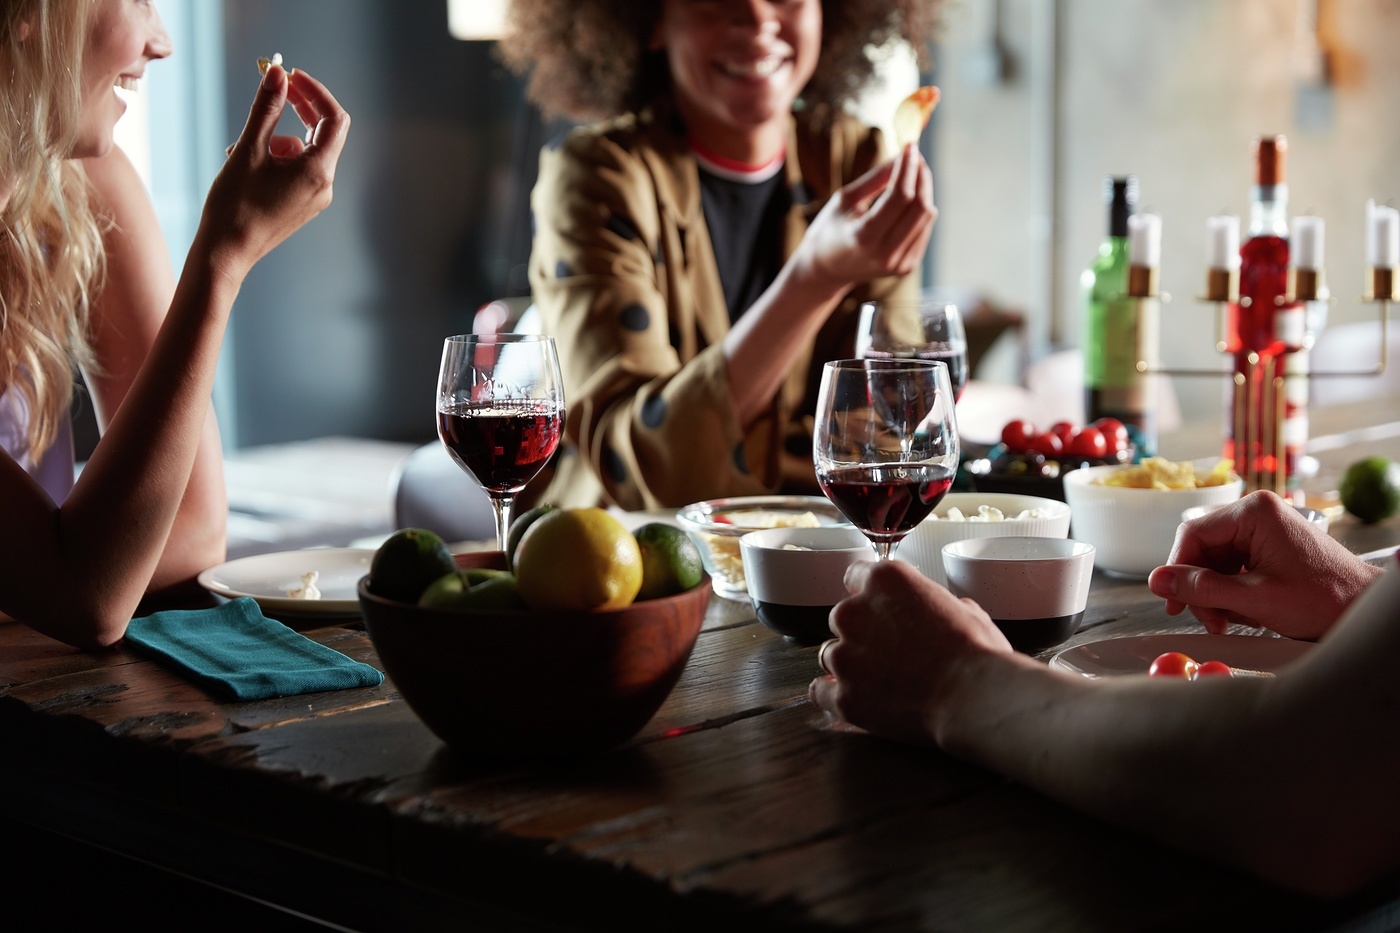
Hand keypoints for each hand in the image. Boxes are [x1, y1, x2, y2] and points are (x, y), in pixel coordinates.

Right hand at [198, 65, 349, 279]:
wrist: (225, 253)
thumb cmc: (234, 205)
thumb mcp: (248, 149)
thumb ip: (266, 108)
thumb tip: (277, 73)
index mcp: (318, 171)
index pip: (334, 119)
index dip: (315, 92)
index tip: (291, 76)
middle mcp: (324, 185)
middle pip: (322, 133)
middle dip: (299, 107)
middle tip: (274, 87)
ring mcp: (315, 197)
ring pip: (303, 151)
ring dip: (275, 137)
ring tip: (239, 148)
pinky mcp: (302, 204)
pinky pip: (296, 169)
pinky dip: (275, 157)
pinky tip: (245, 164)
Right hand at [791, 142, 936, 292]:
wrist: (825, 270)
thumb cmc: (830, 229)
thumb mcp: (845, 199)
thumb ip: (876, 178)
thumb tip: (904, 156)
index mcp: (864, 237)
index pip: (900, 197)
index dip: (908, 168)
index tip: (909, 147)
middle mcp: (885, 254)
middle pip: (919, 207)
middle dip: (921, 176)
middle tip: (914, 157)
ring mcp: (899, 264)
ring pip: (927, 217)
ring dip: (924, 190)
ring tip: (912, 174)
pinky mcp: (907, 266)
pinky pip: (924, 229)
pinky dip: (920, 209)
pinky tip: (909, 199)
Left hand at [809, 559, 1012, 745]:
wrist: (976, 698)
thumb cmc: (977, 653)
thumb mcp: (964, 610)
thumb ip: (939, 603)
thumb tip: (947, 610)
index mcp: (884, 580)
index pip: (856, 576)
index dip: (870, 596)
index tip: (879, 610)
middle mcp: (854, 612)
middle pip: (842, 618)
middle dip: (862, 633)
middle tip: (892, 653)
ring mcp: (844, 655)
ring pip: (830, 654)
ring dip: (850, 665)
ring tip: (883, 681)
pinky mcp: (843, 695)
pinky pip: (820, 691)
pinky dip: (834, 695)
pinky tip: (852, 699)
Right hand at [1147, 490, 1381, 639]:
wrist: (1364, 608)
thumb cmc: (1325, 599)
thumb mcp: (1255, 599)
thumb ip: (1201, 589)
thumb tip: (1156, 581)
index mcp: (1254, 512)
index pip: (1193, 533)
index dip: (1177, 569)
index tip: (1174, 600)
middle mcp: (1257, 514)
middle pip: (1202, 549)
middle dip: (1201, 588)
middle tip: (1210, 619)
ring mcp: (1263, 530)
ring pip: (1215, 562)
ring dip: (1216, 594)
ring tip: (1231, 620)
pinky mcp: (1268, 547)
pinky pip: (1232, 567)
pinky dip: (1231, 592)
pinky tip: (1244, 612)